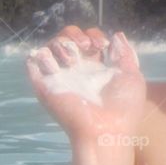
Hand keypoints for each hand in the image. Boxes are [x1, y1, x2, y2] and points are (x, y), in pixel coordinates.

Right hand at [25, 26, 146, 147]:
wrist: (106, 130)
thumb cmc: (123, 107)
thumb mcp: (132, 77)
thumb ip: (125, 54)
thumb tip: (117, 35)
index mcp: (95, 67)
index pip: (87, 39)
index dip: (94, 35)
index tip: (103, 46)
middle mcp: (75, 69)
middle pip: (66, 37)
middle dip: (75, 34)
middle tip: (86, 47)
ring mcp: (59, 76)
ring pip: (50, 45)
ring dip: (62, 44)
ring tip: (72, 61)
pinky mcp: (43, 85)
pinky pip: (33, 61)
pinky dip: (42, 56)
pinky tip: (57, 66)